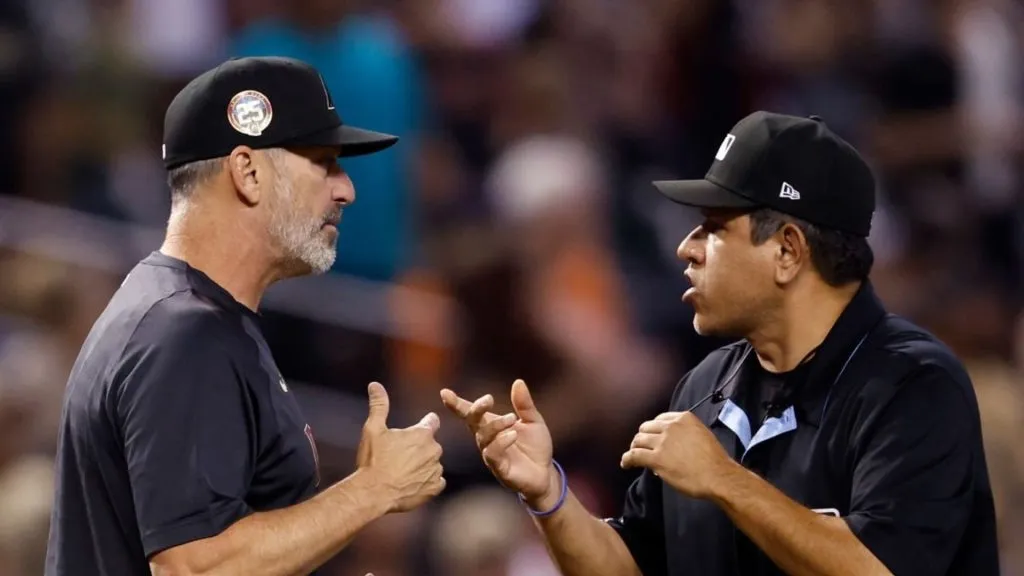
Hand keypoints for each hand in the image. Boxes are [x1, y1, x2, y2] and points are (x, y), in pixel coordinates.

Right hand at [356, 382, 444, 512]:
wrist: (374, 493)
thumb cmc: (373, 460)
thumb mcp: (373, 429)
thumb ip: (379, 405)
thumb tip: (375, 385)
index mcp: (422, 434)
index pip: (432, 421)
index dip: (425, 423)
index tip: (418, 427)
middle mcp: (434, 450)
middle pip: (431, 444)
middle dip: (420, 447)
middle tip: (401, 455)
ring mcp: (436, 470)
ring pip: (433, 463)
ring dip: (423, 465)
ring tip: (403, 471)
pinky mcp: (434, 488)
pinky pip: (436, 482)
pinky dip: (427, 482)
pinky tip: (412, 484)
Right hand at [440, 379, 557, 507]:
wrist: (545, 473)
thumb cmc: (535, 447)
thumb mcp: (533, 420)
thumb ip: (524, 404)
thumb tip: (518, 381)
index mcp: (491, 425)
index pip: (471, 412)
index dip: (457, 403)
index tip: (445, 392)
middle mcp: (487, 439)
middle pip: (472, 422)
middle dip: (476, 409)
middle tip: (489, 399)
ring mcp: (491, 454)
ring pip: (483, 437)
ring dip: (496, 425)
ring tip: (512, 418)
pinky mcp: (499, 468)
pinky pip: (493, 454)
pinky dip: (501, 442)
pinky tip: (512, 435)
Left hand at [620, 411, 734, 498]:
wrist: (718, 476)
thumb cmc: (715, 460)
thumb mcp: (701, 436)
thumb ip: (685, 435)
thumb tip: (671, 447)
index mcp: (684, 418)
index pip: (660, 419)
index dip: (654, 429)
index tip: (653, 437)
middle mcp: (671, 426)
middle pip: (646, 428)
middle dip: (643, 437)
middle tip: (642, 447)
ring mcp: (663, 442)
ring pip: (638, 441)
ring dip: (634, 448)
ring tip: (633, 456)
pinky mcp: (656, 459)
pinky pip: (634, 455)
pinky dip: (627, 460)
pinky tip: (626, 464)